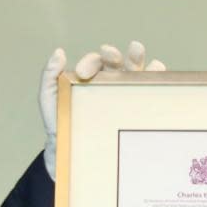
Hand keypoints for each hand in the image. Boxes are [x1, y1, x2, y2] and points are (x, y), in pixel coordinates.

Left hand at [40, 42, 164, 179]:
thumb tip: (59, 52)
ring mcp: (128, 95)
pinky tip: (155, 70)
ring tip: (136, 50)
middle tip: (109, 54)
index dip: (91, 62)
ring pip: (137, 72)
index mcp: (93, 77)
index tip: (81, 73)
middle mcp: (112, 82)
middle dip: (116, 54)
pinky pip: (151, 90)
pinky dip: (156, 76)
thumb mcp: (50, 100)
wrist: (73, 156)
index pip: (95, 62)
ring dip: (138, 58)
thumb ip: (50, 76)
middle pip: (118, 62)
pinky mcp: (140, 109)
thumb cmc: (61, 126)